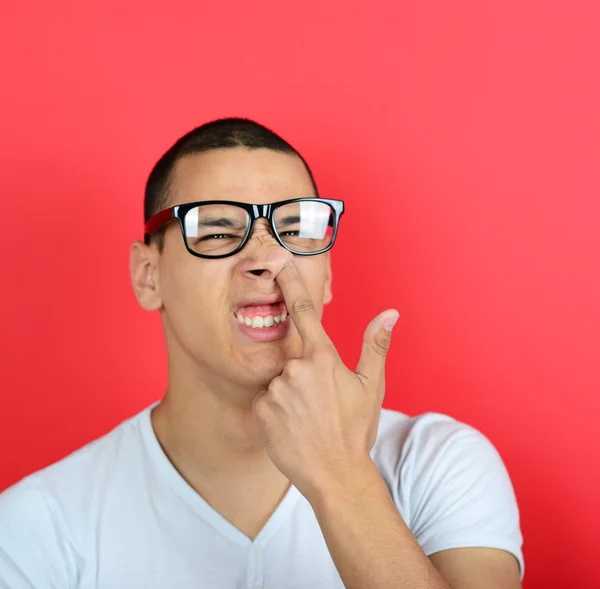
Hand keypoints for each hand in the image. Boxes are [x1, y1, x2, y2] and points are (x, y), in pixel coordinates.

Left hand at [252, 260, 398, 502]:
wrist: (335, 476)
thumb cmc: (356, 430)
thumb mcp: (371, 386)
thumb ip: (374, 344)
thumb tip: (390, 312)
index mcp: (323, 358)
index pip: (303, 311)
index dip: (290, 283)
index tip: (279, 261)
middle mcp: (296, 368)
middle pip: (292, 359)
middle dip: (304, 377)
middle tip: (320, 405)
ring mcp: (276, 390)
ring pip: (279, 382)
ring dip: (290, 395)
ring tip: (308, 419)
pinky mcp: (261, 410)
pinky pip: (266, 401)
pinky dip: (275, 411)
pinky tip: (292, 428)